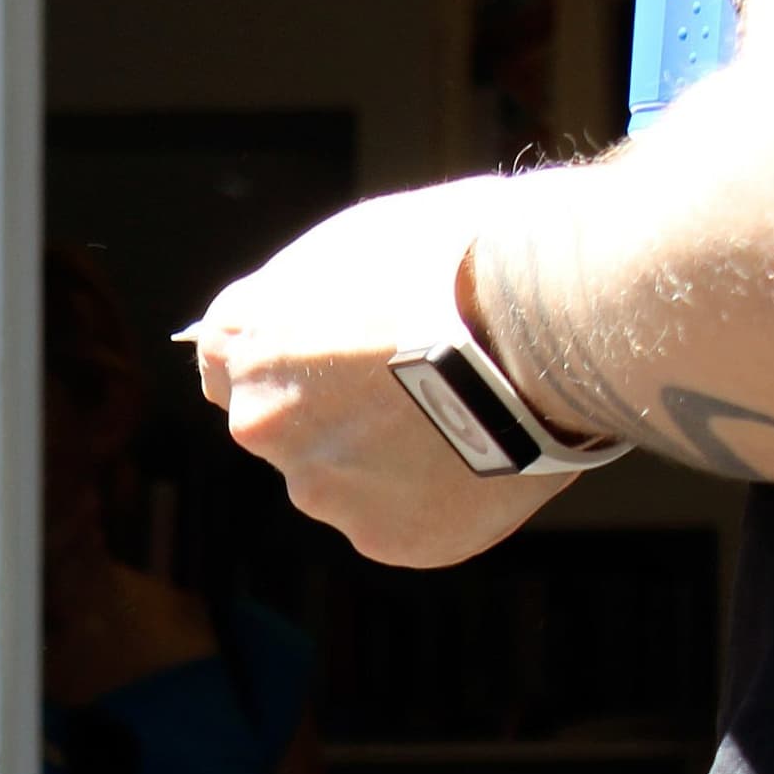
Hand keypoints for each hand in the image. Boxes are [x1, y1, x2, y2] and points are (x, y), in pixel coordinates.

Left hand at [192, 177, 569, 568]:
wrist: (546, 320)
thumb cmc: (466, 255)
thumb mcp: (367, 237)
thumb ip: (318, 292)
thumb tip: (320, 311)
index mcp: (244, 340)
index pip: (227, 362)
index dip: (286, 357)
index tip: (331, 354)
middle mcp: (260, 421)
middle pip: (289, 428)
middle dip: (342, 412)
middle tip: (421, 383)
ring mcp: (319, 486)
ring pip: (347, 480)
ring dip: (393, 458)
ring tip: (471, 415)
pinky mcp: (383, 535)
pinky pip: (405, 521)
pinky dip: (439, 499)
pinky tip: (487, 458)